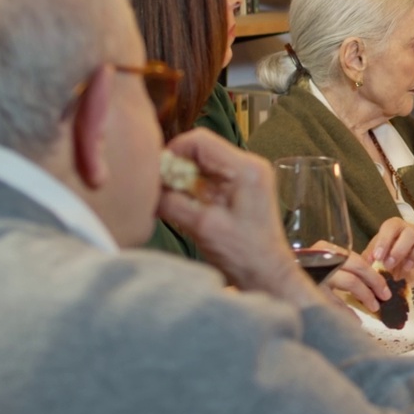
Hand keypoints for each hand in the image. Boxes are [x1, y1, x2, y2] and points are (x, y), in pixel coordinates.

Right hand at [157, 130, 320, 306]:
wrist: (267, 273)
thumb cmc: (243, 253)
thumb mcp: (201, 226)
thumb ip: (171, 202)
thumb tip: (146, 187)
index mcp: (246, 169)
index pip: (200, 141)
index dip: (173, 152)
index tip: (157, 172)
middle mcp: (250, 165)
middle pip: (202, 149)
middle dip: (177, 166)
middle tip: (161, 188)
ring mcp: (248, 175)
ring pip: (204, 162)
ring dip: (184, 177)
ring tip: (171, 198)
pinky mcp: (243, 187)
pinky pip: (211, 176)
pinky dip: (194, 186)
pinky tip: (185, 203)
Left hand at [322, 219, 413, 311]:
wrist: (396, 279)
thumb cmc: (383, 267)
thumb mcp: (372, 263)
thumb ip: (368, 260)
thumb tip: (364, 263)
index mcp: (394, 229)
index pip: (392, 226)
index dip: (385, 240)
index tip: (378, 257)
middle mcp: (410, 232)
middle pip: (411, 231)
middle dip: (400, 249)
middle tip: (391, 265)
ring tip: (407, 268)